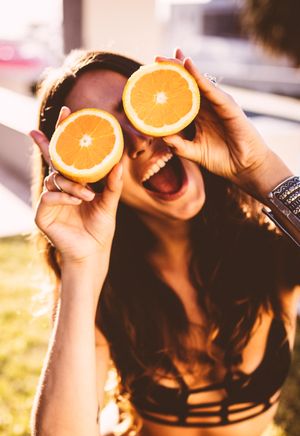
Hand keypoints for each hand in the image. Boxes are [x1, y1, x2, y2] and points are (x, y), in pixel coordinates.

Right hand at [31, 107, 122, 264]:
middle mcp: (60, 188)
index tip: (67, 112)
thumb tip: (119, 162)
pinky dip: (64, 196)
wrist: (94, 252)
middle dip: (48, 142)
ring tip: (87, 194)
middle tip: (38, 128)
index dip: (65, 133)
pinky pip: (49, 196)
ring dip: (71, 184)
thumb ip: (112, 184)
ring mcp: (50, 200)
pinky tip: (77, 201)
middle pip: (52, 160)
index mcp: (75, 182)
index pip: (68, 155)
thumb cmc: (100, 228)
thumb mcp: (109, 203)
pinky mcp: (43, 214)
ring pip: (54, 179)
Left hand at [156, 49, 289, 198]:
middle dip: (173, 69)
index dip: (169, 83)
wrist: (244, 168)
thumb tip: (159, 136)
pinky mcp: (228, 106)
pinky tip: (188, 65)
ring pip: (199, 81)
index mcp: (199, 115)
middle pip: (189, 83)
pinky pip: (211, 90)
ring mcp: (218, 104)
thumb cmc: (222, 159)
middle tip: (156, 59)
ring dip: (183, 68)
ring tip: (168, 58)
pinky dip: (200, 77)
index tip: (152, 72)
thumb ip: (178, 145)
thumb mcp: (194, 153)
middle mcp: (208, 106)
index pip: (182, 95)